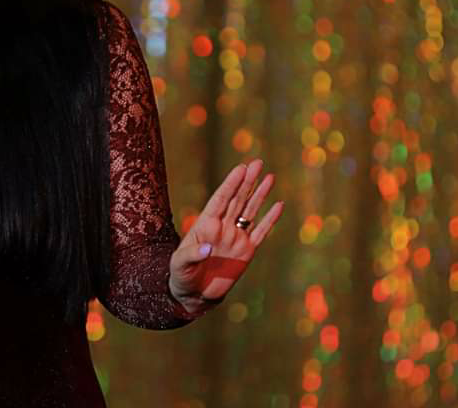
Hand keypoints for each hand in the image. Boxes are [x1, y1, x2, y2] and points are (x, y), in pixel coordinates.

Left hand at [168, 158, 283, 315]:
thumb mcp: (180, 265)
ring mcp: (235, 238)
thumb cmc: (181, 276)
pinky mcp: (246, 252)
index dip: (231, 184)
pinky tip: (278, 205)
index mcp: (206, 224)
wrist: (193, 295)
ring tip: (270, 176)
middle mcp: (222, 227)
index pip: (221, 199)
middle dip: (247, 181)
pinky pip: (260, 232)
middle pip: (237, 199)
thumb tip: (207, 247)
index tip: (241, 168)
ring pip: (250, 211)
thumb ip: (192, 254)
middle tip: (258, 163)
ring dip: (260, 194)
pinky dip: (270, 220)